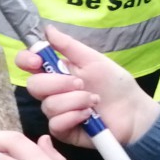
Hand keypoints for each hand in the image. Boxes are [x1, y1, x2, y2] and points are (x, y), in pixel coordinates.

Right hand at [15, 26, 159, 147]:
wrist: (132, 112)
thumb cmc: (114, 84)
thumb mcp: (93, 59)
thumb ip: (68, 45)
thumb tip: (47, 28)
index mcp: (56, 71)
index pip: (27, 63)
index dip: (26, 60)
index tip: (38, 61)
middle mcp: (52, 91)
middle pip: (33, 86)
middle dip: (58, 83)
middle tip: (81, 83)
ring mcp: (56, 112)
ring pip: (48, 105)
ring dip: (75, 100)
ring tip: (94, 100)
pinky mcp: (62, 130)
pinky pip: (56, 123)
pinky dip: (74, 116)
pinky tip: (89, 116)